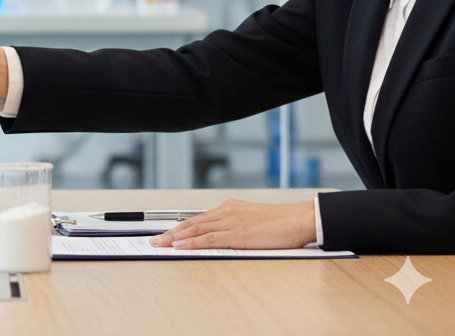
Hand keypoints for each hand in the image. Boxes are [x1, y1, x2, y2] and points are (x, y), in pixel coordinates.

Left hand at [148, 198, 315, 249]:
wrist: (300, 219)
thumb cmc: (281, 224)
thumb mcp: (253, 222)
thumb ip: (236, 227)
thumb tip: (222, 239)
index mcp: (229, 208)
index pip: (197, 219)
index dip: (179, 228)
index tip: (166, 235)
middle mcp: (226, 211)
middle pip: (191, 223)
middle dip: (171, 233)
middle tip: (154, 240)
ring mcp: (231, 221)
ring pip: (196, 230)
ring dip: (175, 238)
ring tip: (160, 244)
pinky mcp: (239, 233)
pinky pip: (210, 238)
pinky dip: (192, 242)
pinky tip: (180, 246)